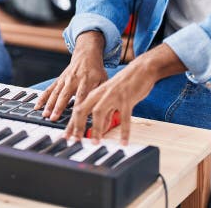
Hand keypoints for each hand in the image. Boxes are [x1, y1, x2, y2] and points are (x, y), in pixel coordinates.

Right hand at [34, 31, 107, 121]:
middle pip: (66, 98)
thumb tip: (104, 117)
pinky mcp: (59, 79)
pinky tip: (37, 106)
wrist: (87, 54)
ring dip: (50, 104)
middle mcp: (74, 80)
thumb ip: (102, 98)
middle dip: (59, 110)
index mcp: (87, 82)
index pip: (82, 101)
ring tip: (46, 116)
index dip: (78, 115)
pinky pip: (50, 89)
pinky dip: (43, 97)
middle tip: (54, 122)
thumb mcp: (104, 82)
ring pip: (56, 93)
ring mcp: (65, 79)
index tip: (75, 126)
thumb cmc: (97, 72)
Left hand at [65, 43, 184, 144]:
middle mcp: (101, 94)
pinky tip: (123, 142)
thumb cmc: (126, 84)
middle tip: (76, 140)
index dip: (72, 124)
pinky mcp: (127, 99)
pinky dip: (124, 131)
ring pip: (99, 112)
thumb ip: (106, 112)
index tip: (68, 136)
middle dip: (77, 126)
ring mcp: (113, 96)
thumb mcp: (111, 96)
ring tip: (96, 143)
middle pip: (83, 110)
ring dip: (96, 128)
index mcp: (95, 93)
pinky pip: (124, 118)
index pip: (79, 109)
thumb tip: (102, 129)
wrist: (141, 69)